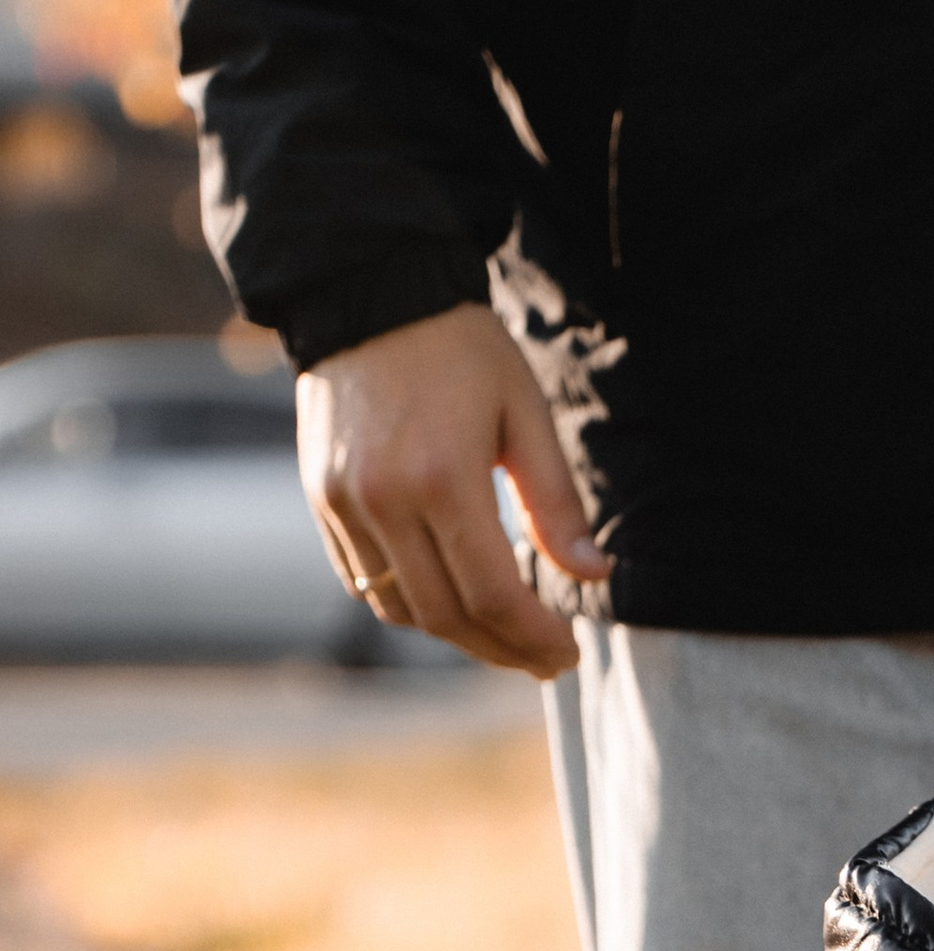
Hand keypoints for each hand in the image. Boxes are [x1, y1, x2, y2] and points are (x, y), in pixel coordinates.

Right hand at [297, 305, 609, 677]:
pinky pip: (365, 584)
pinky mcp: (323, 501)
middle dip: (503, 649)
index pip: (492, 596)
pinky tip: (452, 601)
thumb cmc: (460, 349)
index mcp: (442, 478)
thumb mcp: (526, 414)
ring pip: (404, 611)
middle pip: (448, 617)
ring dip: (458, 636)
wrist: (369, 292)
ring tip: (504, 636)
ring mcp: (344, 504)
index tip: (568, 652)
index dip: (534, 638)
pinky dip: (411, 607)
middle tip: (546, 659)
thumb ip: (557, 504)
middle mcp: (385, 500)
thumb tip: (593, 577)